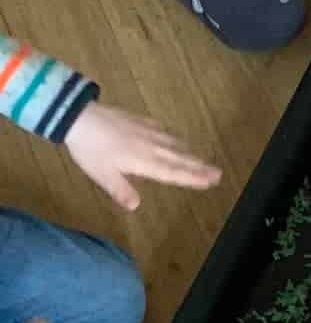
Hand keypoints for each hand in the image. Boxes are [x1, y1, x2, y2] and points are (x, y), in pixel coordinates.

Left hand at [63, 102, 221, 212]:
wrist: (80, 117)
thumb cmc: (90, 149)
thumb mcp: (102, 175)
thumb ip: (120, 190)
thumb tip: (136, 206)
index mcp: (145, 162)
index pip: (174, 173)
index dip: (193, 178)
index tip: (211, 181)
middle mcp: (151, 147)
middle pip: (180, 158)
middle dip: (199, 166)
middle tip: (218, 173)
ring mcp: (146, 131)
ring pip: (173, 144)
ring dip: (188, 153)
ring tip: (200, 159)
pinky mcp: (138, 121)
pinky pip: (161, 130)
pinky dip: (170, 137)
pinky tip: (170, 136)